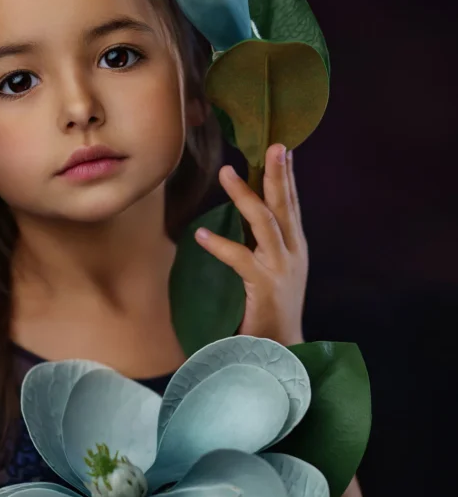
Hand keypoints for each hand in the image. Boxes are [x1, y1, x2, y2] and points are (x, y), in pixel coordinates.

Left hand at [194, 143, 307, 345]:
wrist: (283, 350)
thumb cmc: (273, 311)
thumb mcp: (275, 272)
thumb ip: (264, 247)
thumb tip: (245, 222)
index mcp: (296, 248)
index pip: (291, 206)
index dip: (287, 177)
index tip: (282, 149)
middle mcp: (293, 253)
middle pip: (284, 206)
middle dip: (278, 174)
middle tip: (273, 146)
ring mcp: (281, 269)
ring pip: (264, 223)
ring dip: (245, 196)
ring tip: (226, 172)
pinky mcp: (264, 286)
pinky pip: (240, 259)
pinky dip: (220, 245)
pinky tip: (201, 235)